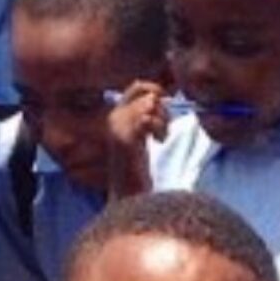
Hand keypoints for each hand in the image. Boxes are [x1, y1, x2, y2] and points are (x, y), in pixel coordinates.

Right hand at [106, 80, 170, 198]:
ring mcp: (118, 127)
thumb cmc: (138, 168)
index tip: (166, 104)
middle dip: (163, 109)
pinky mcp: (125, 138)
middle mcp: (114, 118)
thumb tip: (162, 95)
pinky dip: (159, 127)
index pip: (137, 86)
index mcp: (116, 114)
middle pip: (147, 94)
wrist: (129, 194)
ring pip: (150, 104)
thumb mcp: (143, 135)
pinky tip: (159, 141)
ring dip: (163, 120)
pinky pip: (148, 117)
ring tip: (161, 137)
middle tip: (164, 129)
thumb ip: (148, 115)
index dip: (155, 89)